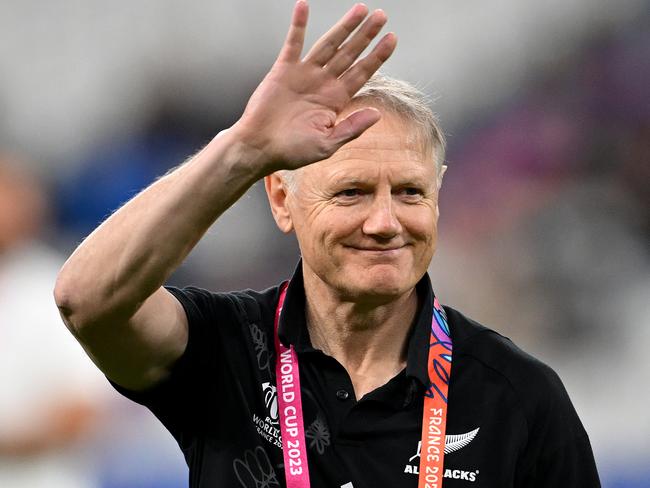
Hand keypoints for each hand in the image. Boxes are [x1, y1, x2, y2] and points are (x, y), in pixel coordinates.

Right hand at [233, 1, 396, 171]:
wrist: (260, 148)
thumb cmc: (292, 151)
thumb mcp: (328, 144)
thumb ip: (352, 128)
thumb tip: (376, 114)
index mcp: (335, 100)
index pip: (361, 73)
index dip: (377, 56)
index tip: (392, 39)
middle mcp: (323, 83)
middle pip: (350, 54)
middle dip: (366, 35)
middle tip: (381, 16)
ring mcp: (304, 74)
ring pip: (328, 45)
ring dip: (344, 27)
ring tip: (360, 9)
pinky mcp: (283, 70)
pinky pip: (293, 43)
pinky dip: (298, 25)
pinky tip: (304, 6)